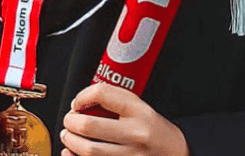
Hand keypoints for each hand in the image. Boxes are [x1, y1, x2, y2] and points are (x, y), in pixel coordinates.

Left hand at [61, 83, 188, 155]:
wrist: (176, 153)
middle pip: (90, 126)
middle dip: (71, 122)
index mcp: (139, 111)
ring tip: (68, 136)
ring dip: (71, 142)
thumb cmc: (153, 128)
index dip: (82, 96)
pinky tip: (70, 154)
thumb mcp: (139, 106)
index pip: (103, 94)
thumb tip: (80, 104)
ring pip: (89, 151)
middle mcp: (136, 134)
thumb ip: (114, 100)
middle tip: (68, 121)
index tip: (76, 102)